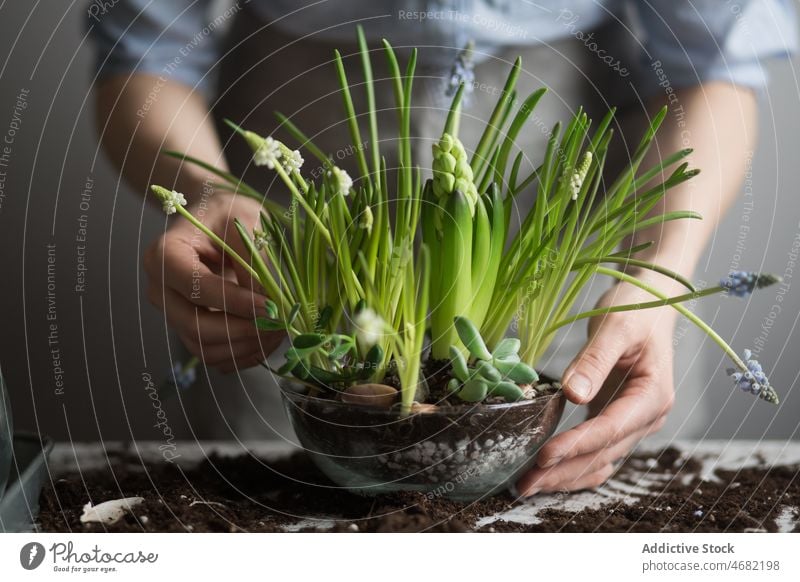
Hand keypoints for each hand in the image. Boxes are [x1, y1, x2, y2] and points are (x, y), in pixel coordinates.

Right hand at [144, 191, 283, 370]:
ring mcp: (172, 313)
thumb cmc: (228, 213)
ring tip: (279, 331)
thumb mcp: (244, 221)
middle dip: (242, 330)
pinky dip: (241, 354)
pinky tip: (267, 339)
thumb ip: (253, 260)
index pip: (196, 288)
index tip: (270, 307)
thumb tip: (267, 302)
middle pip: (195, 326)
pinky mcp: (189, 329)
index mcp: (164, 255)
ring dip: (245, 347)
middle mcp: (160, 289)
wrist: (216, 219)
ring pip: (204, 347)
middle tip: (280, 324)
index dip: (234, 302)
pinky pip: (213, 354)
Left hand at [516, 275, 678, 495]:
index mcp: (653, 395)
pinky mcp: (618, 418)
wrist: (650, 302)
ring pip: (599, 460)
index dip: (576, 445)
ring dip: (565, 476)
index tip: (543, 456)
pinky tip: (549, 476)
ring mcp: (634, 421)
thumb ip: (595, 360)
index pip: (610, 428)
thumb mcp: (615, 326)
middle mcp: (648, 415)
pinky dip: (574, 465)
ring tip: (528, 486)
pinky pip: (597, 451)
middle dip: (563, 471)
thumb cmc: (636, 308)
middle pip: (603, 454)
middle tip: (524, 485)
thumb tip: (572, 395)